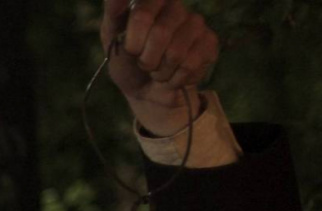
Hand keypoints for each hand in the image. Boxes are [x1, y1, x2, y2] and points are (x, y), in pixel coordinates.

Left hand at [102, 0, 218, 134]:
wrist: (143, 90)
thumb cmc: (126, 61)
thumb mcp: (111, 37)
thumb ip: (114, 11)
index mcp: (151, 1)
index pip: (143, 15)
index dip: (134, 42)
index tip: (131, 51)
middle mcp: (176, 7)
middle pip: (161, 33)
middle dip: (146, 59)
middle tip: (144, 64)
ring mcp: (196, 23)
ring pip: (176, 52)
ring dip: (160, 72)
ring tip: (158, 70)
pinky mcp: (210, 42)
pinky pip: (190, 64)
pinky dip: (175, 79)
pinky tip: (174, 74)